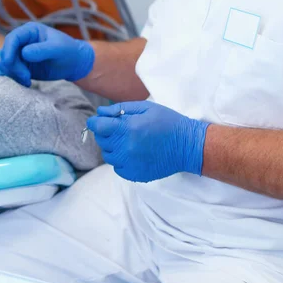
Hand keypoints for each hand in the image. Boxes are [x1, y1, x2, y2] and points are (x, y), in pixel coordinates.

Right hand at [0, 22, 94, 86]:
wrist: (74, 64)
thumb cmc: (68, 51)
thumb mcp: (58, 48)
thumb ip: (42, 49)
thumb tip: (25, 53)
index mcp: (30, 31)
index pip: (13, 38)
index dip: (8, 49)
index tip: (9, 62)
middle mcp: (22, 41)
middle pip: (6, 52)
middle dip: (12, 65)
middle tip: (25, 76)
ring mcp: (20, 54)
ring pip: (7, 64)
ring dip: (13, 73)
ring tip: (27, 80)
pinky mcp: (22, 66)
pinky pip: (12, 72)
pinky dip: (16, 78)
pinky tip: (27, 83)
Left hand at [87, 101, 209, 181]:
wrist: (187, 146)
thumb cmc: (168, 122)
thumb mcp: (145, 108)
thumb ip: (119, 109)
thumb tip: (100, 113)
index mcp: (128, 129)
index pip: (97, 126)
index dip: (95, 122)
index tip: (98, 121)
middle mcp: (125, 148)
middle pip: (101, 140)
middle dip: (106, 133)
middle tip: (120, 129)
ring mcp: (129, 163)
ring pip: (108, 155)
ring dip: (113, 147)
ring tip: (128, 141)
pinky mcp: (134, 174)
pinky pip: (117, 167)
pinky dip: (121, 160)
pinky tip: (133, 153)